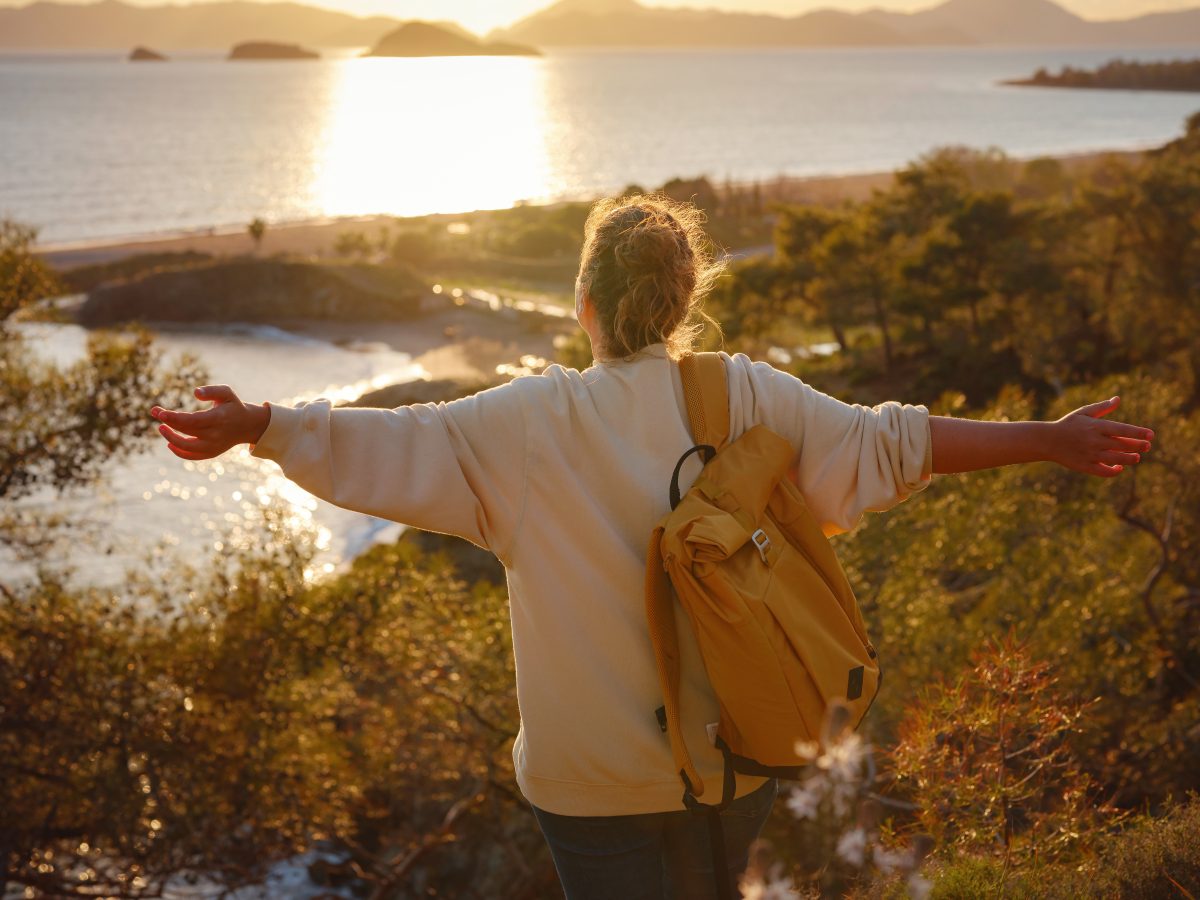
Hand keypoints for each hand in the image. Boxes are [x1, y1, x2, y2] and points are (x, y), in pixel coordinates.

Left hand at [150, 385, 269, 460]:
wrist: (247, 425)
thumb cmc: (232, 406)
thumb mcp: (226, 393)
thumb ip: (211, 390)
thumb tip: (195, 392)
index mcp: (218, 419)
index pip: (192, 421)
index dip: (174, 418)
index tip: (160, 412)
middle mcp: (215, 435)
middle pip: (186, 431)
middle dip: (168, 422)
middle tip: (155, 411)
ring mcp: (213, 446)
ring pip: (186, 447)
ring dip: (170, 438)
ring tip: (161, 427)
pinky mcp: (211, 453)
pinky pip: (192, 456)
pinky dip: (179, 451)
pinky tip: (169, 442)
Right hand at [1049, 396, 1153, 477]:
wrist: (1046, 440)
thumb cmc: (1067, 424)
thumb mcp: (1083, 413)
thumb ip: (1102, 407)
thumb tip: (1118, 399)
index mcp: (1095, 427)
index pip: (1122, 430)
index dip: (1138, 433)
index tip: (1151, 435)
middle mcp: (1094, 441)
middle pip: (1122, 445)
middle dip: (1138, 446)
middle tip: (1147, 446)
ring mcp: (1089, 455)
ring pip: (1116, 460)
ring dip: (1129, 459)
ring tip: (1137, 457)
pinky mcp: (1084, 466)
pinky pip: (1103, 472)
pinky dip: (1114, 471)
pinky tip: (1119, 468)